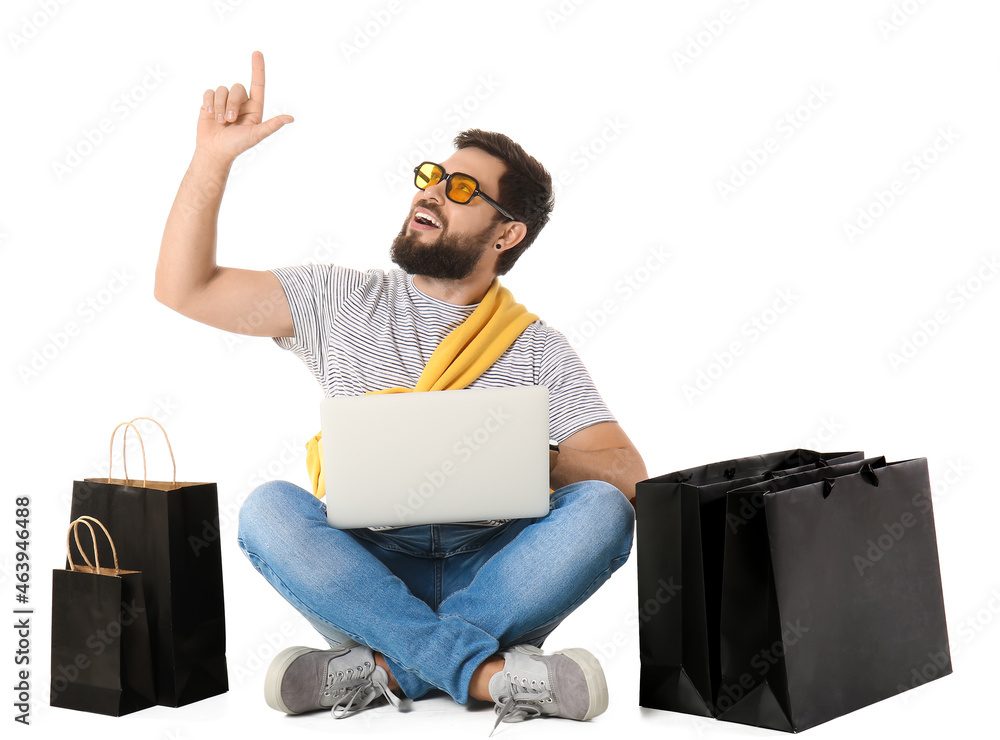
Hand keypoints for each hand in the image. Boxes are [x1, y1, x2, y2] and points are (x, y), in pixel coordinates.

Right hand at [195, 50, 293, 165]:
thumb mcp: (256, 135)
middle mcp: (240, 102)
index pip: (258, 84)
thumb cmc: (237, 145)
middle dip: (232, 103)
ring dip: (219, 106)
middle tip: (230, 120)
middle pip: (236, 88)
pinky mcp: (210, 102)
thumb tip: (291, 118)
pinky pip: (209, 92)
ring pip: (222, 89)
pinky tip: (208, 113)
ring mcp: (225, 101)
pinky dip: (208, 102)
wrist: (215, 151)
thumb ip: (272, 125)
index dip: (258, 68)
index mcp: (254, 107)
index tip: (257, 52)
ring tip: (220, 122)